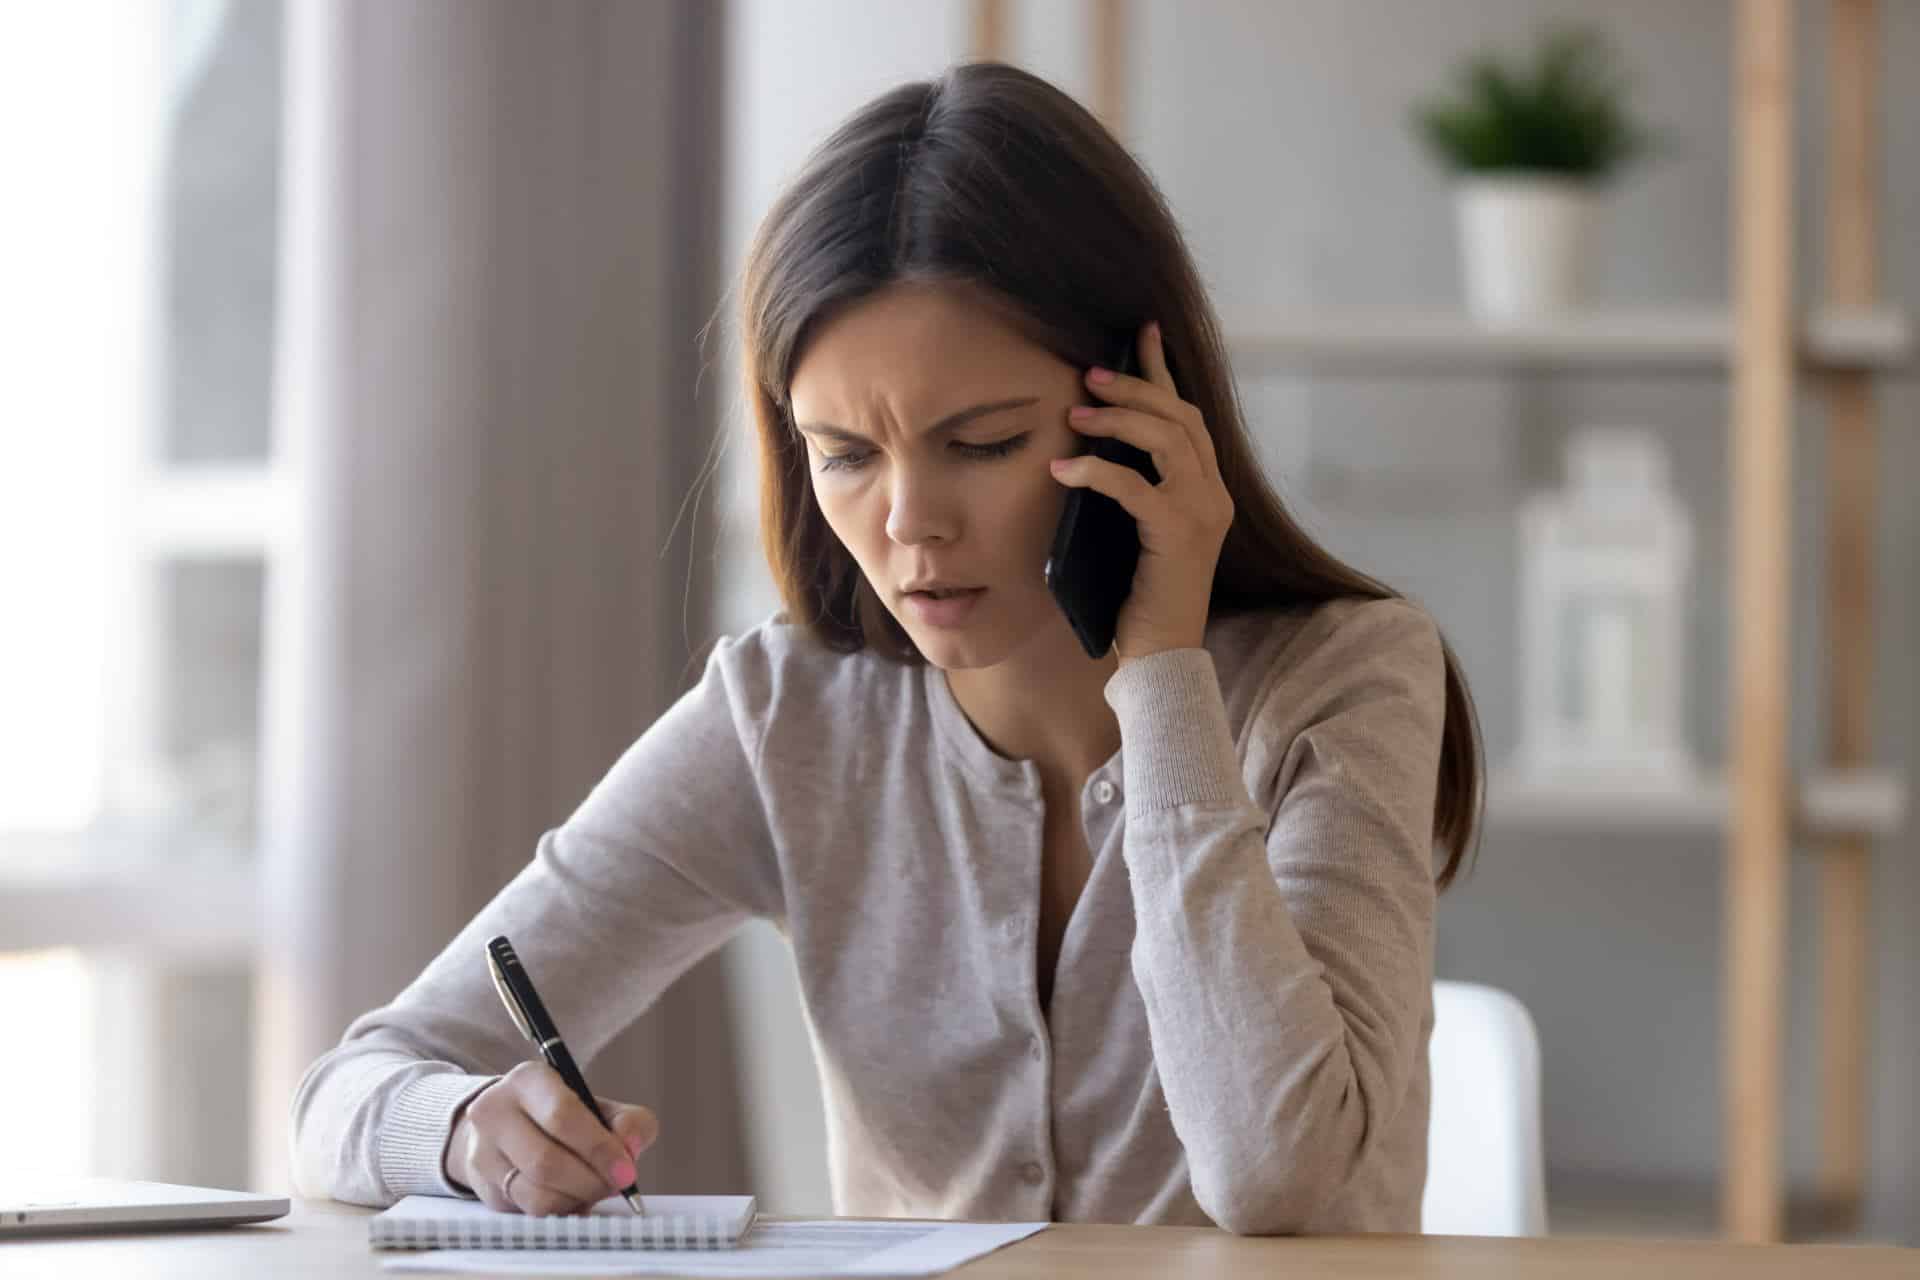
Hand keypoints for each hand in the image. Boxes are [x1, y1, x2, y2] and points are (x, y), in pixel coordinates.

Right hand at [443, 1060, 658, 1214]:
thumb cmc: (563, 1116)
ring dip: (577, 1201)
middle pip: (547, 1162)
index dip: (599, 1148)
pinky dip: (561, 1212)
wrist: (507, 1126)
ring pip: (536, 1195)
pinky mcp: (484, 1188)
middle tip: (616, 1185)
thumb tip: (630, 1148)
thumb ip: (629, 1122)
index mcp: (528, 1081)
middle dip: (591, 1181)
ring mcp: (483, 1153)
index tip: (626, 1171)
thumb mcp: (598, 1106)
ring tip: (595, 1190)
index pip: (562, 1116)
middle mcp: (495, 1112)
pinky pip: (528, 1213)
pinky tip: (574, 1199)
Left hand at [1049, 321, 1233, 663]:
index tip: (1141, 333)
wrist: (1161, 655)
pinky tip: (1064, 469)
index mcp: (1207, 490)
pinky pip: (1135, 487)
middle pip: (1180, 418)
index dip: (1164, 372)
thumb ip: (1130, 489)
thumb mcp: (1134, 530)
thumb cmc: (1139, 596)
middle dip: (1135, 387)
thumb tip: (1088, 443)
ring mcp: (1202, 512)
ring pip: (1167, 440)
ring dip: (1119, 419)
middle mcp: (1213, 495)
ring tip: (1075, 414)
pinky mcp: (1179, 534)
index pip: (1187, 416)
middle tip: (1089, 373)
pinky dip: (1097, 472)